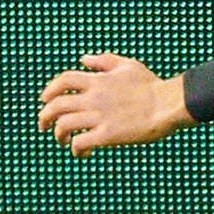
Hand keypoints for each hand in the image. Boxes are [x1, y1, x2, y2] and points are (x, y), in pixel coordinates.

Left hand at [38, 54, 194, 157]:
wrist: (169, 105)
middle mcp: (93, 98)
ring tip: (62, 141)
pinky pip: (81, 143)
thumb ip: (104, 61)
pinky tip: (82, 154)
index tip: (45, 101)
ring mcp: (99, 117)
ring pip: (64, 125)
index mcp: (97, 81)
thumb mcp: (128, 65)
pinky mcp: (108, 135)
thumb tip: (83, 59)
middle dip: (44, 117)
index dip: (49, 91)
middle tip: (44, 126)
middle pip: (56, 106)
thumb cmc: (152, 86)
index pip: (62, 81)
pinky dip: (76, 150)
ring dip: (58, 134)